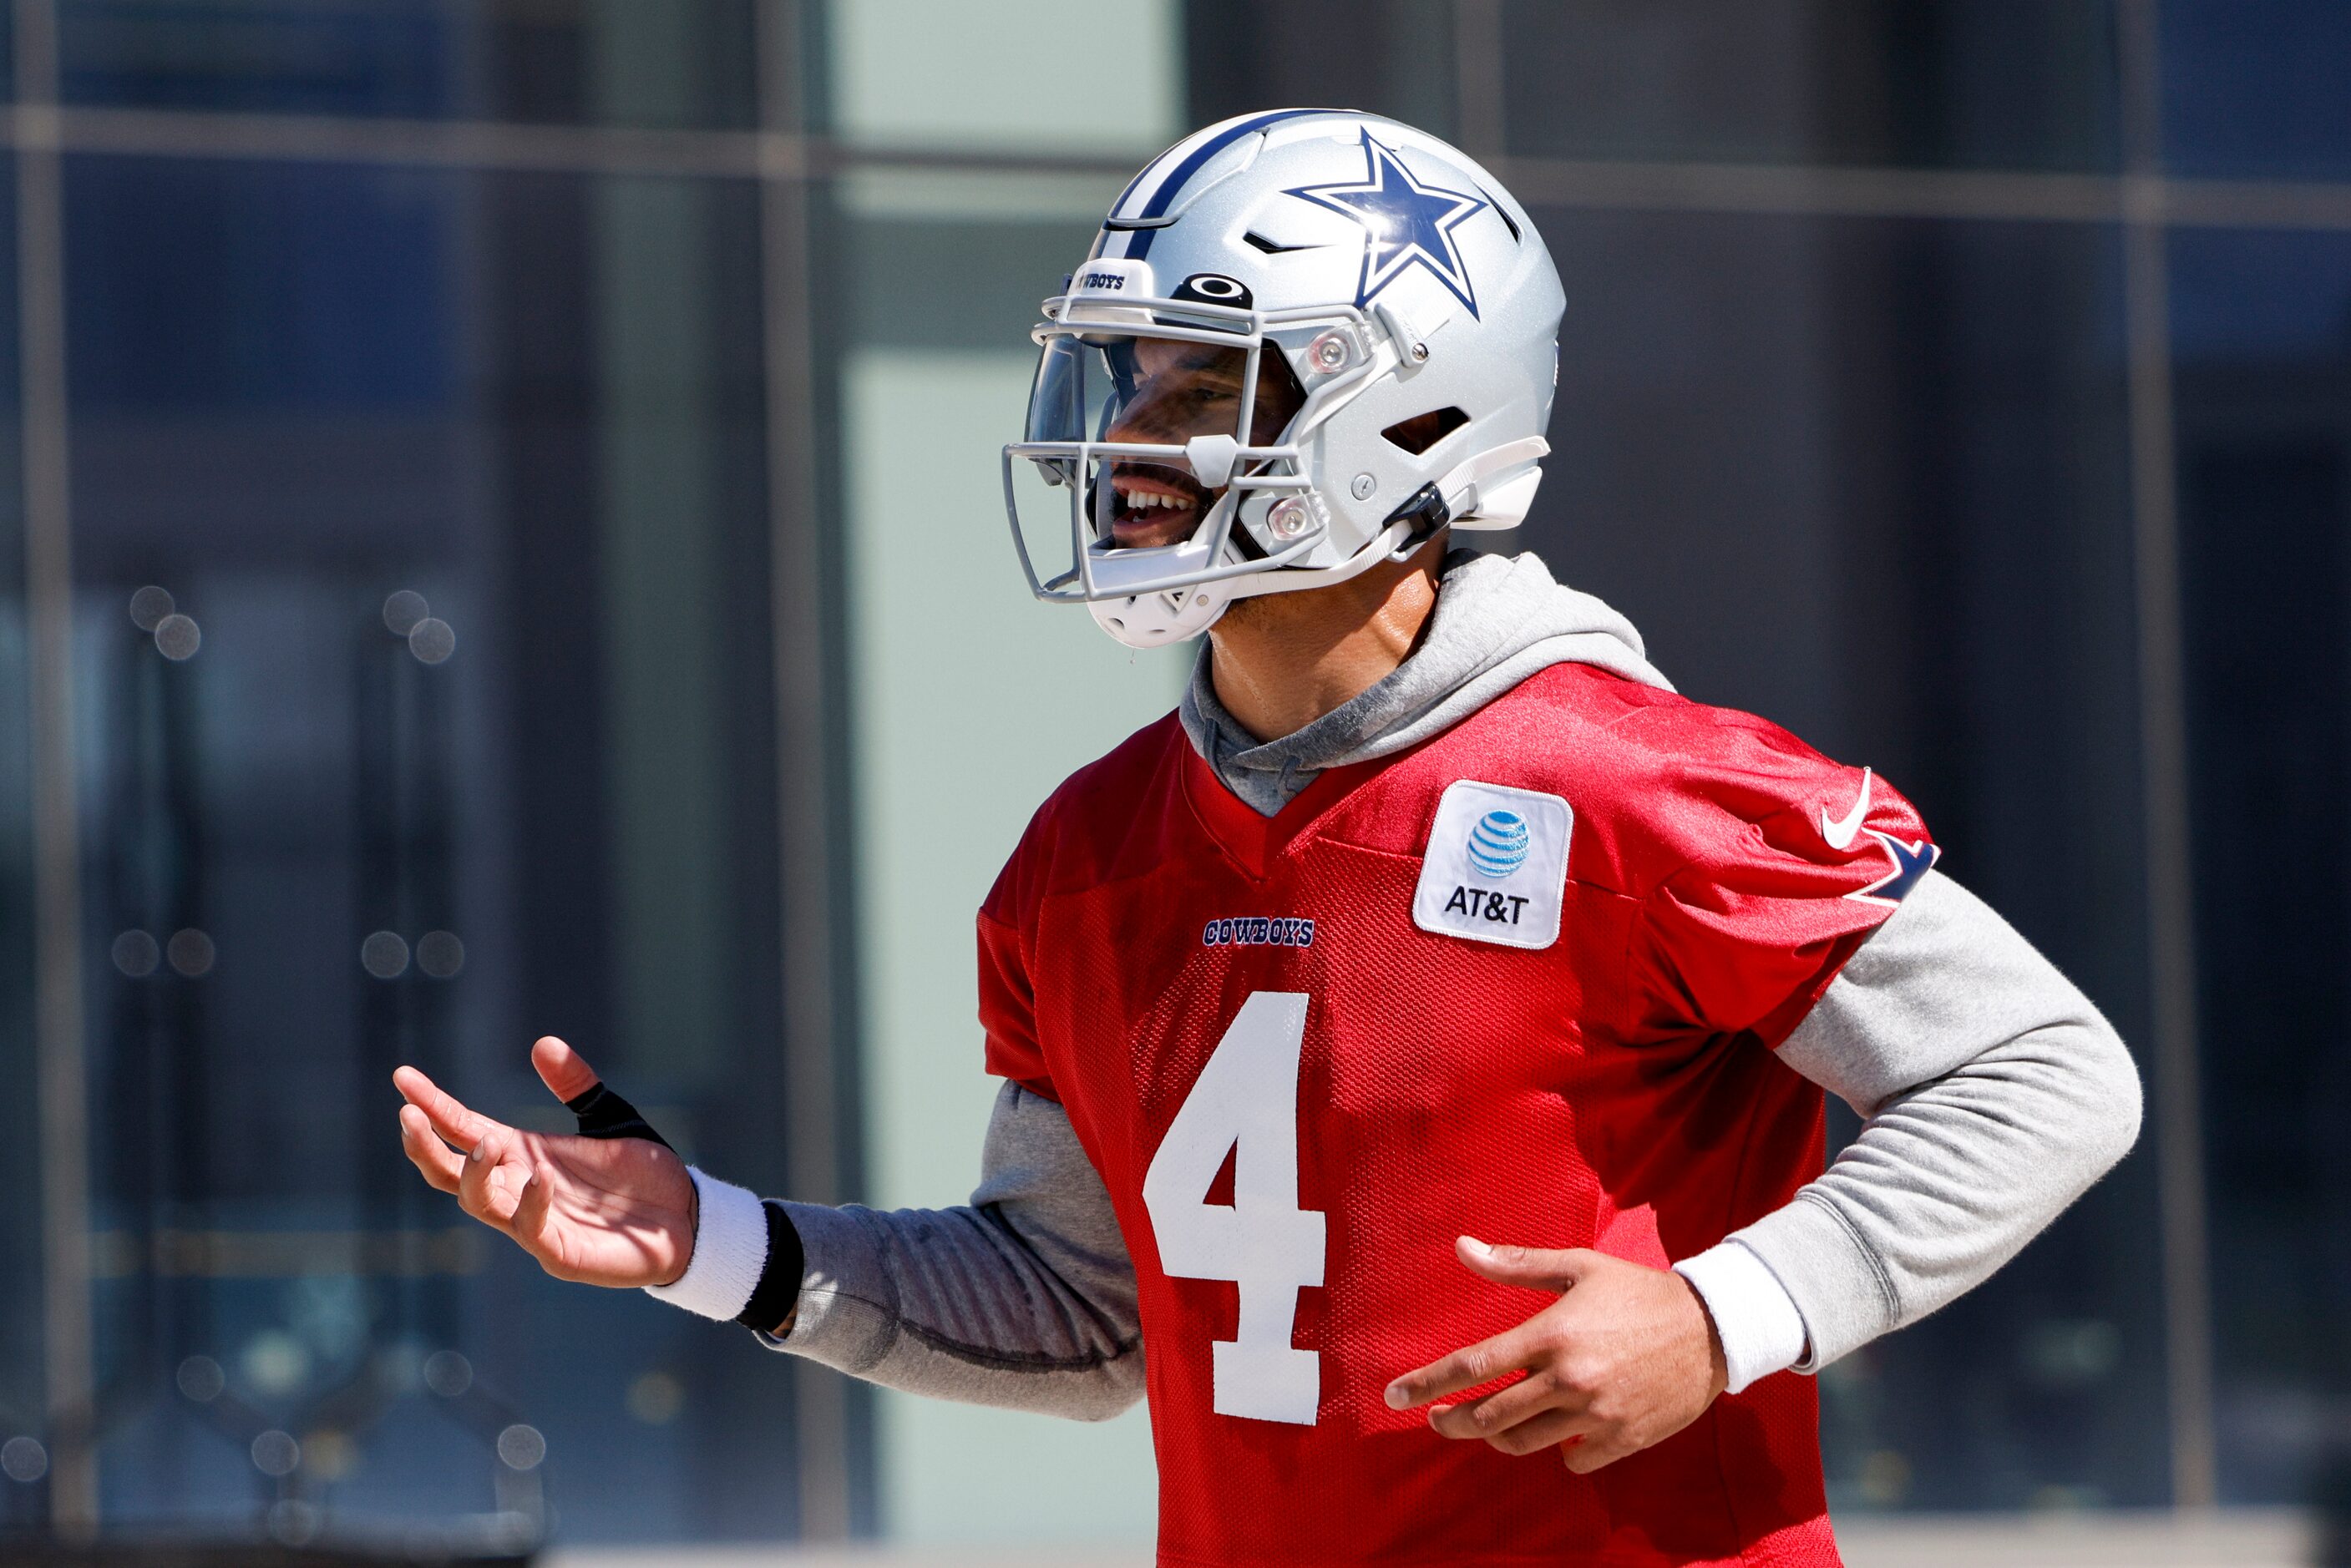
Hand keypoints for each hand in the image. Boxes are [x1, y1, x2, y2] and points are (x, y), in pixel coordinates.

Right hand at [394, 1037, 695, 1288]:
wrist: (688, 1216)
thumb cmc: (641, 1174)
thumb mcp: (609, 1118)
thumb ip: (577, 1086)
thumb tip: (543, 1044)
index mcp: (522, 1156)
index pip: (463, 1130)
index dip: (433, 1106)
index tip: (403, 1077)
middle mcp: (518, 1189)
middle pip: (451, 1174)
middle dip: (425, 1146)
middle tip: (410, 1115)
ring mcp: (534, 1225)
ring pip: (479, 1204)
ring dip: (474, 1172)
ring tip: (485, 1141)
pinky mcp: (562, 1253)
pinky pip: (533, 1231)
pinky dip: (530, 1203)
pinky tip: (538, 1176)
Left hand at [1384, 1238, 1727, 1472]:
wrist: (1712, 1329)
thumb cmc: (1637, 1292)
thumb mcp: (1577, 1267)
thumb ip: (1516, 1263)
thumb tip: (1462, 1247)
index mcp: (1551, 1334)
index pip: (1473, 1366)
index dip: (1427, 1383)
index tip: (1394, 1395)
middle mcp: (1568, 1379)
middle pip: (1488, 1416)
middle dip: (1452, 1420)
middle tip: (1436, 1417)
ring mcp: (1595, 1414)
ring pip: (1523, 1441)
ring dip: (1495, 1436)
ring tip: (1484, 1424)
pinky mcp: (1621, 1439)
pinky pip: (1570, 1457)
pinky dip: (1556, 1448)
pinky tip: (1555, 1431)